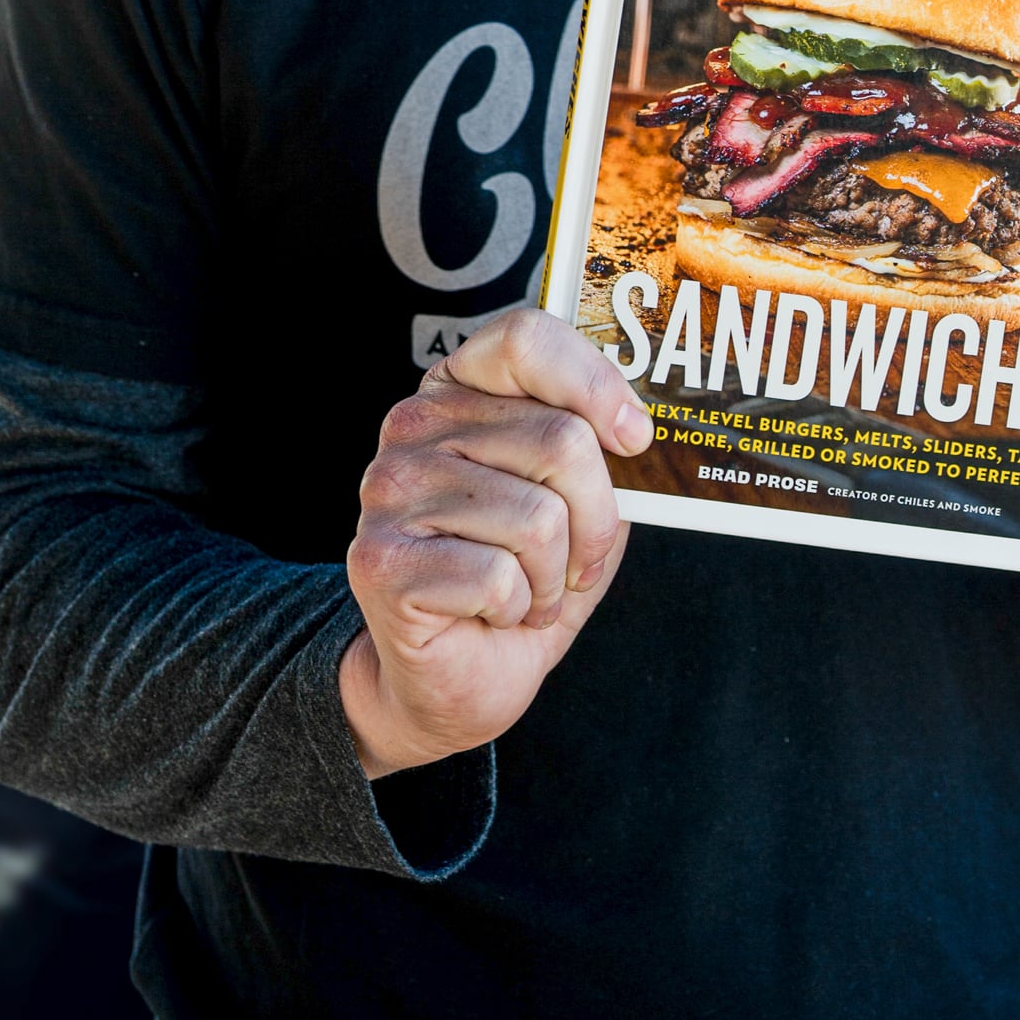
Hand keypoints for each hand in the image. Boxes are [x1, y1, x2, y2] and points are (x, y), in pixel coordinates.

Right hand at [341, 308, 652, 778]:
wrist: (453, 680)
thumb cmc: (518, 579)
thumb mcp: (574, 503)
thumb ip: (595, 451)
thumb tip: (638, 428)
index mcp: (457, 390)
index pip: (525, 339)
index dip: (595, 383)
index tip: (635, 439)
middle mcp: (413, 425)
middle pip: (561, 440)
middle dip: (595, 519)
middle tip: (573, 561)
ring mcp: (389, 490)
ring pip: (539, 519)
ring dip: (552, 576)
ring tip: (523, 590)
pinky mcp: (381, 560)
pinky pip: (500, 577)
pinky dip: (517, 609)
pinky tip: (489, 615)